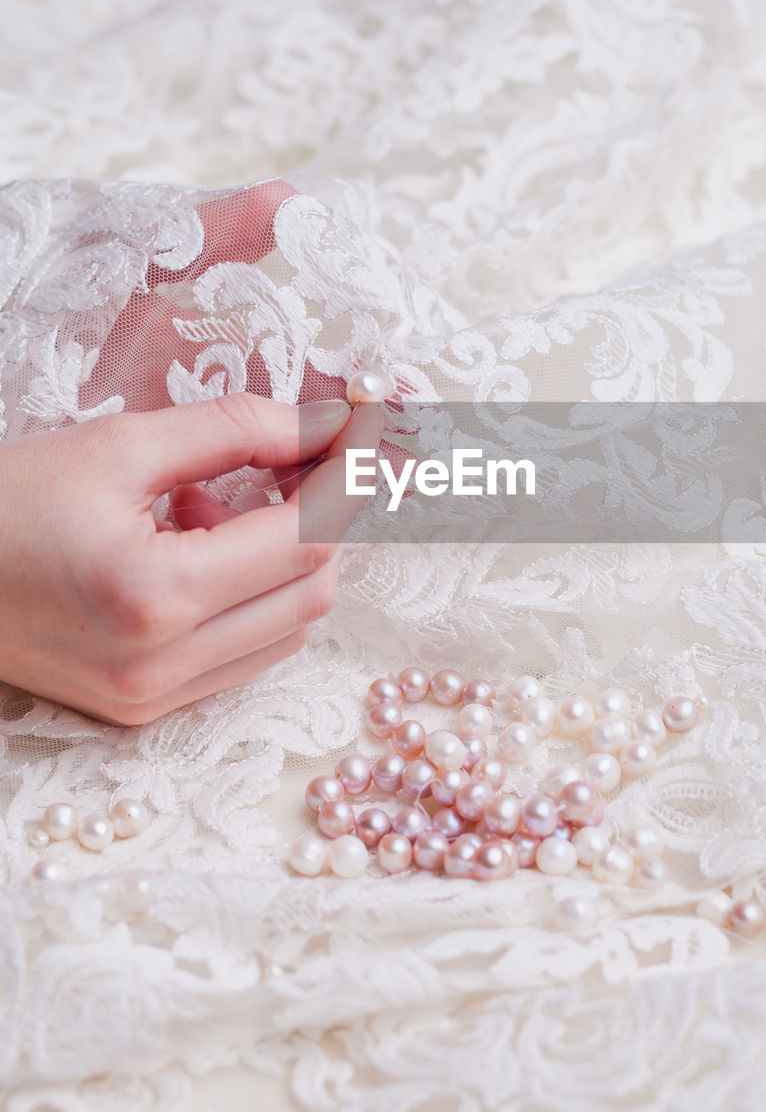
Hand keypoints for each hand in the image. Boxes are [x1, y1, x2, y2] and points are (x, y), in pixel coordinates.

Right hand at [0, 393, 383, 724]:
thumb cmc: (3, 504)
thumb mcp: (117, 447)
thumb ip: (233, 431)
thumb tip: (322, 423)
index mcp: (157, 595)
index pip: (306, 537)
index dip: (347, 478)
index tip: (363, 429)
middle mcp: (164, 665)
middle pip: (312, 589)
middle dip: (323, 517)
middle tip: (295, 456)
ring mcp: (155, 698)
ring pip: (288, 627)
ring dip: (286, 559)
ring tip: (213, 504)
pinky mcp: (144, 709)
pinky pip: (246, 654)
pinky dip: (252, 597)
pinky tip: (197, 549)